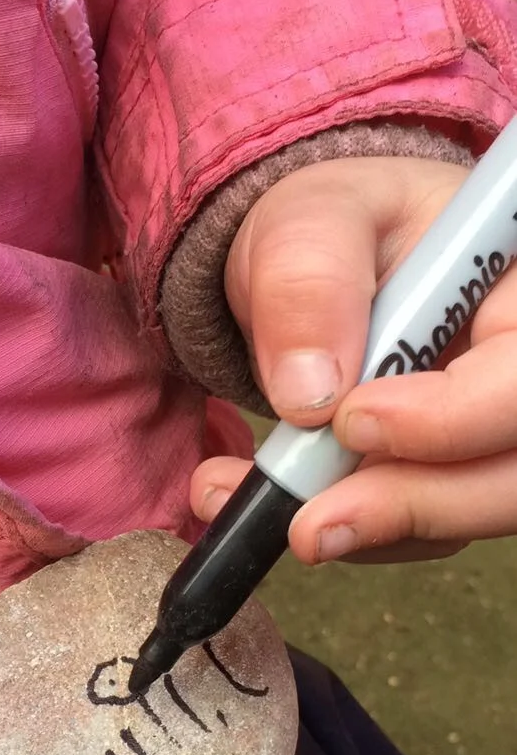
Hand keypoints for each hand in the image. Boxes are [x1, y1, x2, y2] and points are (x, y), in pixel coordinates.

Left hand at [191, 154, 516, 563]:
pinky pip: (420, 531)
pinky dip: (349, 533)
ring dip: (370, 529)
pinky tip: (274, 507)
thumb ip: (308, 283)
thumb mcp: (308, 221)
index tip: (352, 421)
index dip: (456, 416)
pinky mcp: (452, 478)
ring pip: (472, 512)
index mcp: (516, 288)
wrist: (309, 266)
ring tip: (263, 512)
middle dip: (418, 503)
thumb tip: (310, 395)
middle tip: (311, 523)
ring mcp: (492, 430)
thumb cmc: (330, 226)